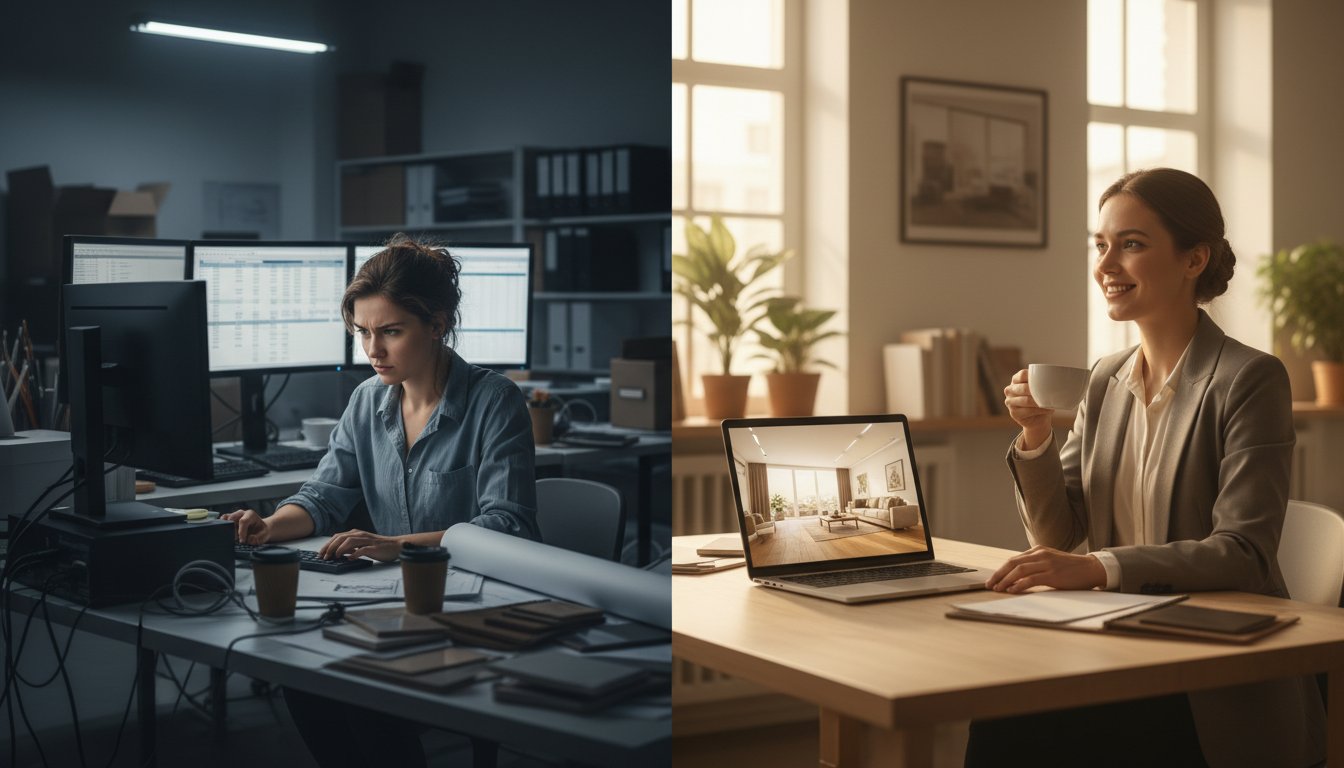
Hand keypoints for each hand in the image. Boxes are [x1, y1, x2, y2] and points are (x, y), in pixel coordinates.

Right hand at [220, 508, 268, 544]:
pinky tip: (223, 534)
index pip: (243, 521)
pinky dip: (221, 528)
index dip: (241, 532)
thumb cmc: (262, 531)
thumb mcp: (264, 535)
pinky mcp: (229, 521)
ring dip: (225, 529)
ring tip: (228, 537)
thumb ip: (258, 538)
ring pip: (225, 519)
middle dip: (231, 530)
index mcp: (250, 514)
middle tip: (234, 539)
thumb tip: (249, 540)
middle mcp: (241, 513)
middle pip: (231, 518)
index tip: (242, 541)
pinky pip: (221, 522)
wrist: (261, 530)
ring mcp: (234, 516)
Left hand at [319, 529, 403, 561]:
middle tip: (324, 556)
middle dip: (330, 547)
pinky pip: (362, 549)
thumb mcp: (362, 545)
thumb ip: (351, 547)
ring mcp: (367, 540)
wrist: (396, 546)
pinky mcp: (374, 547)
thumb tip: (339, 552)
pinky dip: (354, 554)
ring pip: (349, 541)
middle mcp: (360, 535)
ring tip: (334, 557)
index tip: (321, 553)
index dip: (328, 544)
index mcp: (356, 533)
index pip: (338, 536)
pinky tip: (350, 559)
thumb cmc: (379, 547)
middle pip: (341, 538)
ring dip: (339, 549)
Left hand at [986, 545, 1106, 592]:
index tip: (993, 579)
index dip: (1001, 570)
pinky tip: (1012, 590)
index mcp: (1038, 550)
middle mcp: (1040, 554)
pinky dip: (1019, 585)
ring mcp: (1046, 563)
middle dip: (998, 574)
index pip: (1014, 559)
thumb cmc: (1070, 568)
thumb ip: (1035, 564)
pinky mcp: (1053, 574)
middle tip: (990, 584)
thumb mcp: (1050, 560)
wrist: (1091, 568)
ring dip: (1005, 580)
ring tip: (998, 588)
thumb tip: (1017, 576)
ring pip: (1019, 570)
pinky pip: (1031, 579)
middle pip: (1012, 563)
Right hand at [1004, 368, 1053, 450]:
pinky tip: (1048, 409)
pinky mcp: (1013, 413)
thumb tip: (1061, 379)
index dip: (1033, 377)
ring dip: (1040, 402)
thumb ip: (1043, 383)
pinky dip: (1040, 410)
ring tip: (1050, 402)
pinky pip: (1027, 411)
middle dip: (1037, 391)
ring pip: (1026, 400)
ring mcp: (1009, 402)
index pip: (1022, 375)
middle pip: (1023, 388)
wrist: (1037, 419)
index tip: (1045, 380)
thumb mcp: (1040, 389)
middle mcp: (1010, 390)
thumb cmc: (1040, 400)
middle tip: (1050, 393)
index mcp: (1016, 380)